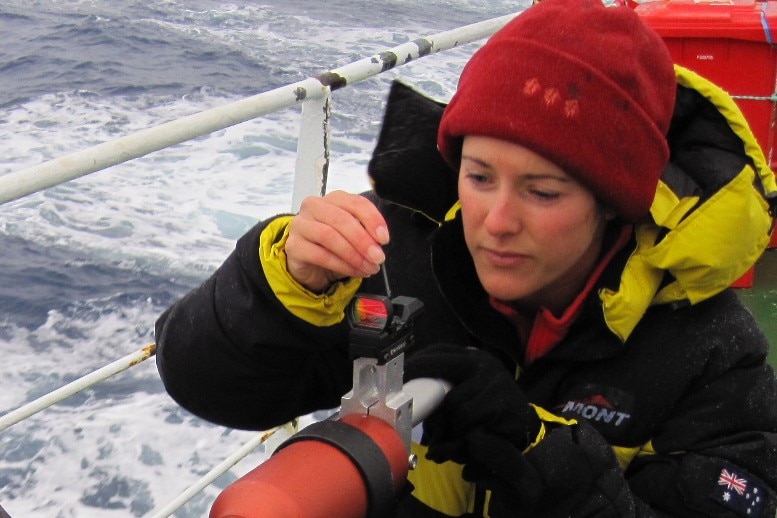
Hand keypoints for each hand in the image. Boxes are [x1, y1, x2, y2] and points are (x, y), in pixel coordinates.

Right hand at [285, 191, 388, 291]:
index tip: (384, 238)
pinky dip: (341, 265)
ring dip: (353, 254)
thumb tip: (379, 243)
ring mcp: (300, 225)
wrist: (310, 265)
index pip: (355, 202)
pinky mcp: (293, 246)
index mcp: (333, 199)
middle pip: (341, 219)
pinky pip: (319, 255)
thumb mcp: (354, 236)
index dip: (372, 220)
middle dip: (363, 240)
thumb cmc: (334, 246)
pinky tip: (354, 271)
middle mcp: (313, 206)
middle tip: (378, 257)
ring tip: (369, 267)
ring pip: (329, 236)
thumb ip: (366, 233)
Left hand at [404, 344, 539, 473]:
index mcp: (472, 357)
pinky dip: (460, 431)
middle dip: (416, 380)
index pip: (437, 352)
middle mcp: (481, 362)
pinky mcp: (497, 400)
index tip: (397, 375)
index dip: (415, 363)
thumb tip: (408, 400)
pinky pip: (464, 417)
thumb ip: (441, 392)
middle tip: (402, 398)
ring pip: (450, 400)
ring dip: (445, 422)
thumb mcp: (465, 395)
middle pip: (437, 364)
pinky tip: (466, 437)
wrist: (525, 428)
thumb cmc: (488, 413)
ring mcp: (491, 378)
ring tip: (447, 435)